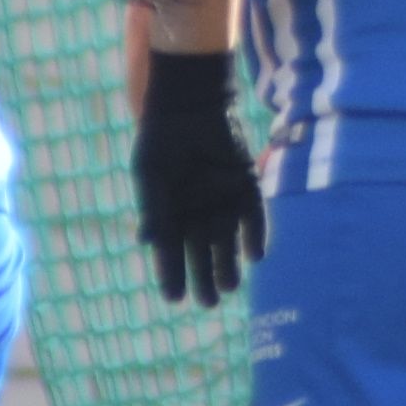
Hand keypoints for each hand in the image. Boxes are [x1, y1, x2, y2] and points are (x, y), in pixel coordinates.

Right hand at [131, 48, 268, 306]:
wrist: (190, 103)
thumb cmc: (162, 139)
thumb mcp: (151, 176)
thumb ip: (154, 208)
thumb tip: (149, 243)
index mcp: (171, 212)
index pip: (173, 253)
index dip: (173, 276)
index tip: (175, 299)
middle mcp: (198, 210)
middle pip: (203, 253)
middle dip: (206, 279)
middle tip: (209, 302)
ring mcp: (223, 199)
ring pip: (229, 241)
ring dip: (230, 264)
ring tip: (230, 287)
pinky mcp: (246, 184)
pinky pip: (253, 215)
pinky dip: (255, 235)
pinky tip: (255, 256)